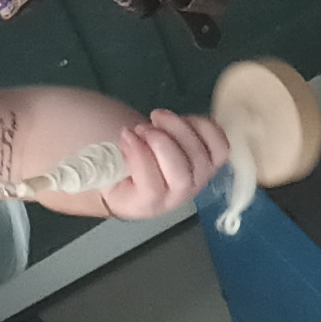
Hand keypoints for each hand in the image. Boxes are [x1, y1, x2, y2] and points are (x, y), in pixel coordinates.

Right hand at [97, 108, 228, 217]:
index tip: (126, 134)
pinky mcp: (210, 162)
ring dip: (179, 130)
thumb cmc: (116, 168)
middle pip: (182, 176)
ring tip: (156, 117)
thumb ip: (103, 160)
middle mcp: (174, 198)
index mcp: (143, 204)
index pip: (152, 189)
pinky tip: (181, 119)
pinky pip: (220, 147)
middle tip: (142, 127)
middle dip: (162, 144)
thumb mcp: (100, 167)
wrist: (137, 171)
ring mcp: (196, 181)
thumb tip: (120, 140)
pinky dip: (204, 127)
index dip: (141, 158)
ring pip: (202, 159)